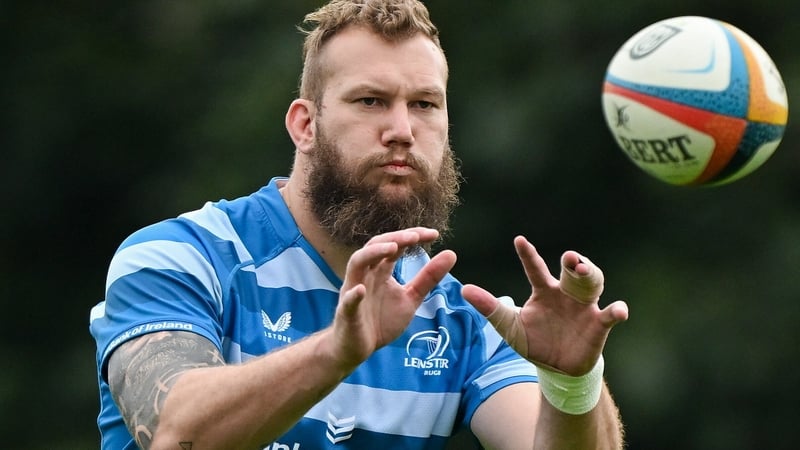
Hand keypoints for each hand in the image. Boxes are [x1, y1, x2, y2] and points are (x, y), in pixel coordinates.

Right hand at [331, 227, 456, 367]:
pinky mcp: (347, 313)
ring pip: (357, 263)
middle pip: (375, 247)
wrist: (357, 348)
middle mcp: (365, 275)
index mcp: (380, 271)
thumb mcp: (411, 298)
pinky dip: (354, 295)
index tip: (434, 234)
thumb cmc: (381, 320)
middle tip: (415, 236)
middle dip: (395, 239)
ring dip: (373, 253)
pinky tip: (361, 290)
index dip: (412, 237)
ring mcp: (353, 291)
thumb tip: (451, 254)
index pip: (394, 245)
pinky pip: (348, 301)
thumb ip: (428, 278)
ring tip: (393, 248)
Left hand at [462, 236, 627, 375]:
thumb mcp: (510, 326)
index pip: (535, 269)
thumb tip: (464, 290)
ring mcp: (584, 307)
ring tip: (584, 270)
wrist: (555, 368)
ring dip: (591, 275)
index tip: (519, 240)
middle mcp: (565, 293)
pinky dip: (616, 311)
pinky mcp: (598, 325)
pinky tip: (619, 310)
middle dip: (573, 261)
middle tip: (569, 257)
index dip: (528, 255)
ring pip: (593, 284)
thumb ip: (490, 308)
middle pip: (571, 271)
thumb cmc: (534, 340)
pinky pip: (610, 315)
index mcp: (544, 291)